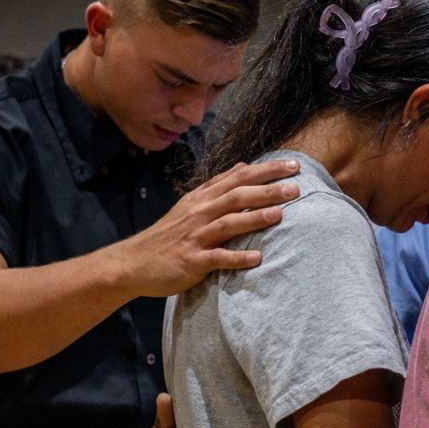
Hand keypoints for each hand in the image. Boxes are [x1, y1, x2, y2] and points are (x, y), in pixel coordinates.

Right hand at [106, 159, 301, 297]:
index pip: (239, 177)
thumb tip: (244, 165)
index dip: (266, 170)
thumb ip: (218, 185)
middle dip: (267, 191)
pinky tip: (257, 258)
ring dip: (254, 218)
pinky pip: (217, 258)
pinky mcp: (192, 260)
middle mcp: (200, 213)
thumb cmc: (170, 234)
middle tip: (295, 188)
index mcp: (203, 198)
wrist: (133, 262)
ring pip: (228, 223)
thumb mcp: (192, 204)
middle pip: (237, 196)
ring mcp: (196, 236)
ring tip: (280, 215)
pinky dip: (236, 257)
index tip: (294, 165)